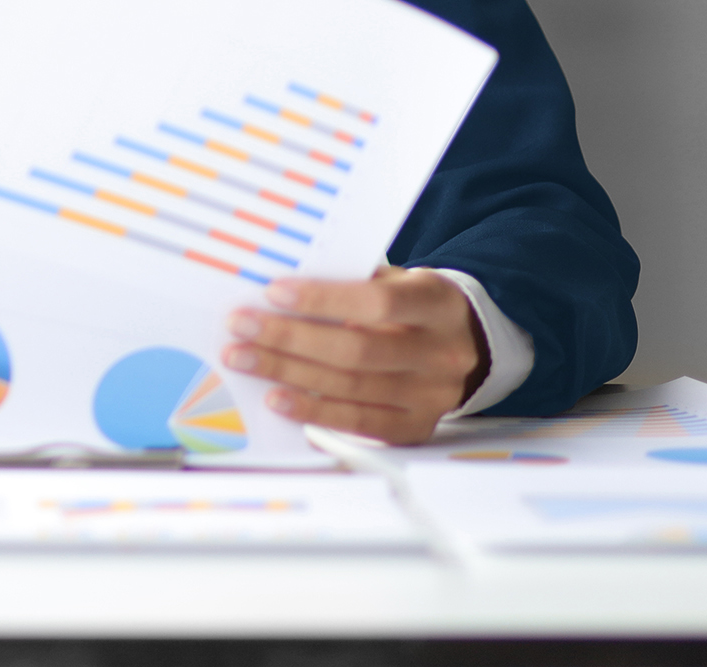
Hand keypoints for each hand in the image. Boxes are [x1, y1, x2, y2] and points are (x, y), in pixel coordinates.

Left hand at [222, 268, 487, 444]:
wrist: (465, 343)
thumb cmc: (412, 305)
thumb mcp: (396, 280)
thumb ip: (350, 281)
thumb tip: (280, 290)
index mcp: (437, 304)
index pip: (378, 302)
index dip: (324, 300)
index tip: (273, 292)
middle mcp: (441, 354)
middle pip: (357, 350)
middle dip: (290, 339)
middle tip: (240, 327)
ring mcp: (432, 396)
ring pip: (351, 388)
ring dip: (289, 374)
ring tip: (244, 359)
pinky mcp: (416, 426)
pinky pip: (358, 424)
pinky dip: (314, 412)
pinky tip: (278, 399)